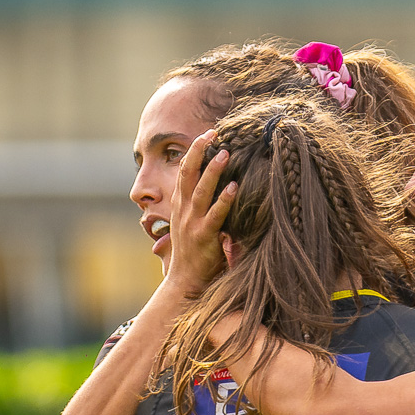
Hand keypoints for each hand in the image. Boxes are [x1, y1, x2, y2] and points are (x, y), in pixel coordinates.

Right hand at [164, 129, 237, 296]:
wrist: (184, 282)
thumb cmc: (193, 255)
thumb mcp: (192, 226)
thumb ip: (201, 209)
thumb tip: (219, 191)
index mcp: (179, 206)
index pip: (184, 172)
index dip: (193, 152)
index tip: (205, 135)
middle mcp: (183, 211)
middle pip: (187, 173)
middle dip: (198, 151)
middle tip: (212, 132)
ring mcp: (192, 223)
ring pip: (201, 190)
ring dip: (213, 170)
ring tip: (225, 152)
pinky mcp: (204, 237)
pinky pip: (215, 215)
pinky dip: (224, 199)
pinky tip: (234, 186)